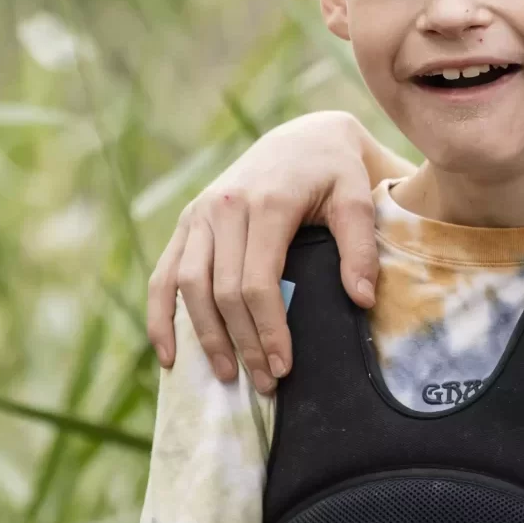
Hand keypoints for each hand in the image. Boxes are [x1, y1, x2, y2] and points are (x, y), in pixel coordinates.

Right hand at [146, 110, 406, 392]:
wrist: (304, 138)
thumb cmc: (336, 172)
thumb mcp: (358, 199)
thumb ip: (361, 248)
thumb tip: (362, 300)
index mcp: (266, 204)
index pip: (258, 282)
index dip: (268, 329)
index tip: (284, 367)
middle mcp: (223, 208)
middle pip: (222, 291)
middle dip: (242, 342)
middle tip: (265, 384)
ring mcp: (199, 215)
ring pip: (187, 286)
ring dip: (203, 337)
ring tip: (226, 377)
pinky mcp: (187, 222)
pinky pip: (163, 274)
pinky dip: (161, 316)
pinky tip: (170, 355)